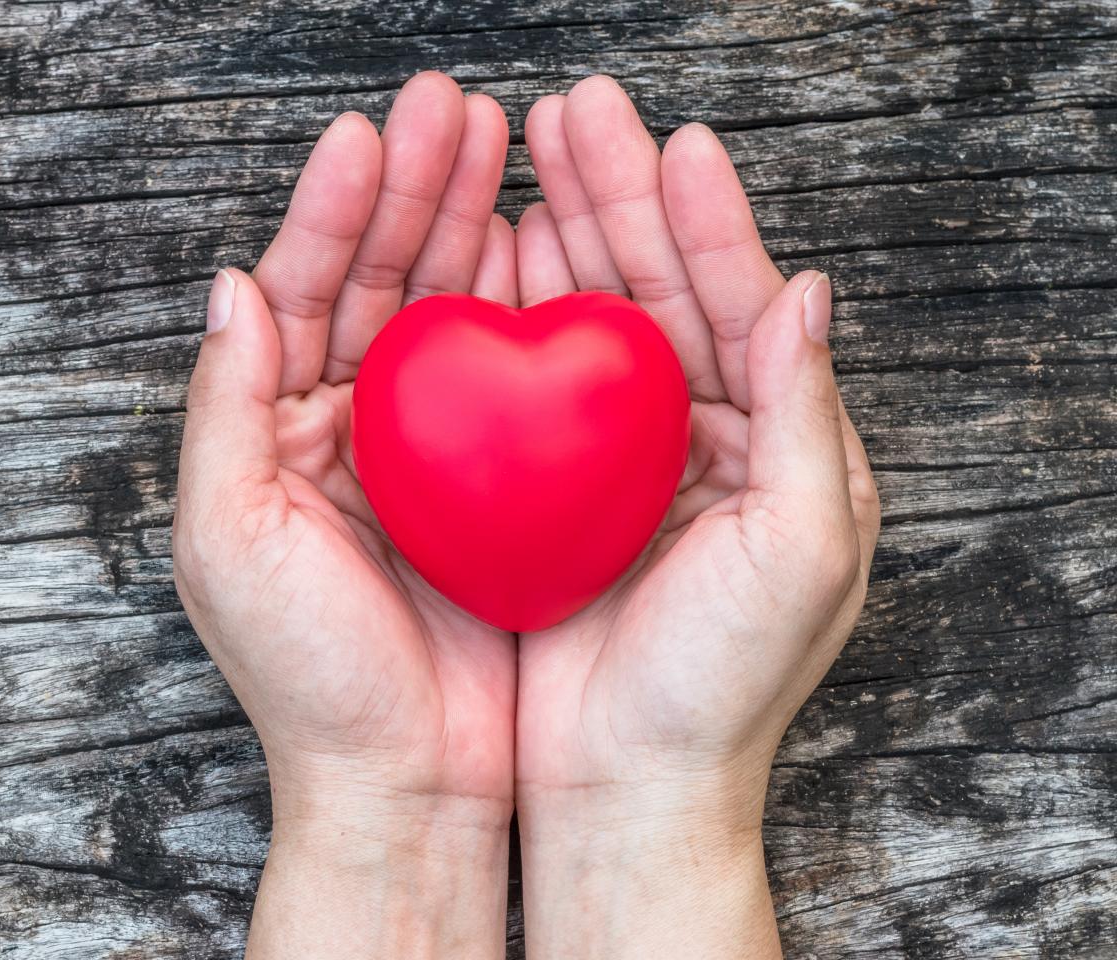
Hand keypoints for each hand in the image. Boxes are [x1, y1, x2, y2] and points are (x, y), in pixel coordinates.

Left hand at [172, 72, 517, 957]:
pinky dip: (525, 313)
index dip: (334, 209)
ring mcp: (431, 452)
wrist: (410, 778)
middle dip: (414, 192)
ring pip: (448, 316)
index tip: (372, 134)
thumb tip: (229, 285)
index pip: (300, 292)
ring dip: (471, 228)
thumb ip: (224, 408)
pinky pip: (512, 380)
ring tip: (504, 149)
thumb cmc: (313, 678)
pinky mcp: (499, 484)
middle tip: (457, 109)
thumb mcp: (230, 541)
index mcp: (276, 432)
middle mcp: (351, 429)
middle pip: (380, 283)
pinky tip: (545, 253)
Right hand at [513, 77, 880, 956]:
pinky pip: (533, 383)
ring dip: (568, 236)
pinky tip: (496, 257)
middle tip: (581, 111)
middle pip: (661, 292)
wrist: (628, 786)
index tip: (676, 141)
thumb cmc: (723, 687)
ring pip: (594, 323)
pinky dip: (518, 316)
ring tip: (533, 154)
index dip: (710, 221)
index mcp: (775, 444)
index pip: (744, 304)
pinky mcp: (551, 488)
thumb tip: (811, 289)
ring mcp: (619, 459)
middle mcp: (701, 439)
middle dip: (624, 198)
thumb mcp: (801, 551)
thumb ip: (809, 415)